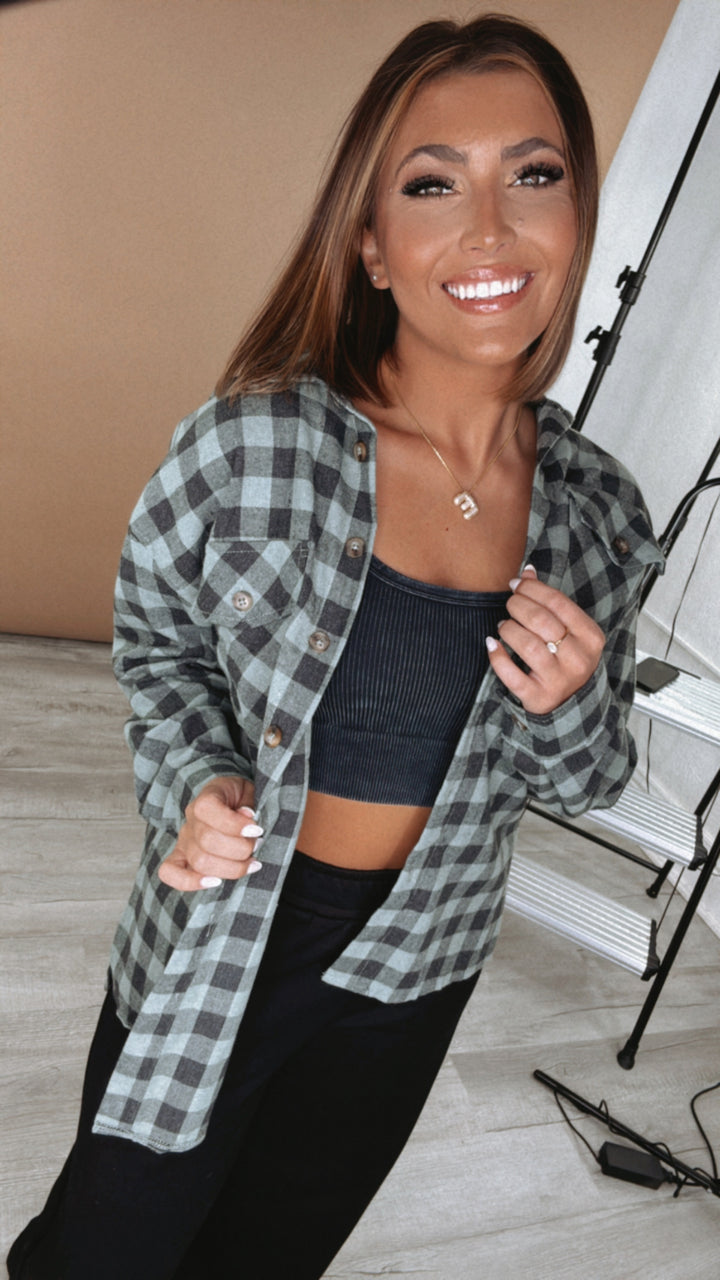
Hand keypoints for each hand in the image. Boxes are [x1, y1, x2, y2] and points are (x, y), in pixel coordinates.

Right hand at [158, 776, 261, 891]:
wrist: (228, 802)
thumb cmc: (240, 799)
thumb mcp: (247, 792)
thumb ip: (247, 803)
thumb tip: (246, 814)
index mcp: (205, 799)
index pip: (207, 809)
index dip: (234, 823)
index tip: (256, 829)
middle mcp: (190, 821)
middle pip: (207, 840)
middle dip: (240, 848)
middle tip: (256, 844)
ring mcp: (184, 841)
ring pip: (199, 861)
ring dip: (232, 867)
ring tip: (250, 862)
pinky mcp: (182, 858)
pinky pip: (170, 873)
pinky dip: (190, 882)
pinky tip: (215, 882)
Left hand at [486, 565, 604, 714]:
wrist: (572, 703)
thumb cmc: (567, 659)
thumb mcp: (569, 630)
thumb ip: (550, 601)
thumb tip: (527, 571)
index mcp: (591, 637)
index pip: (558, 602)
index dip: (532, 589)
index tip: (516, 584)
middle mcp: (578, 659)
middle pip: (541, 621)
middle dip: (518, 606)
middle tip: (510, 604)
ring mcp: (560, 680)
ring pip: (528, 646)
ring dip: (509, 629)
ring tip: (504, 626)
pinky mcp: (539, 697)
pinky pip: (512, 676)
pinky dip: (497, 657)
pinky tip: (492, 644)